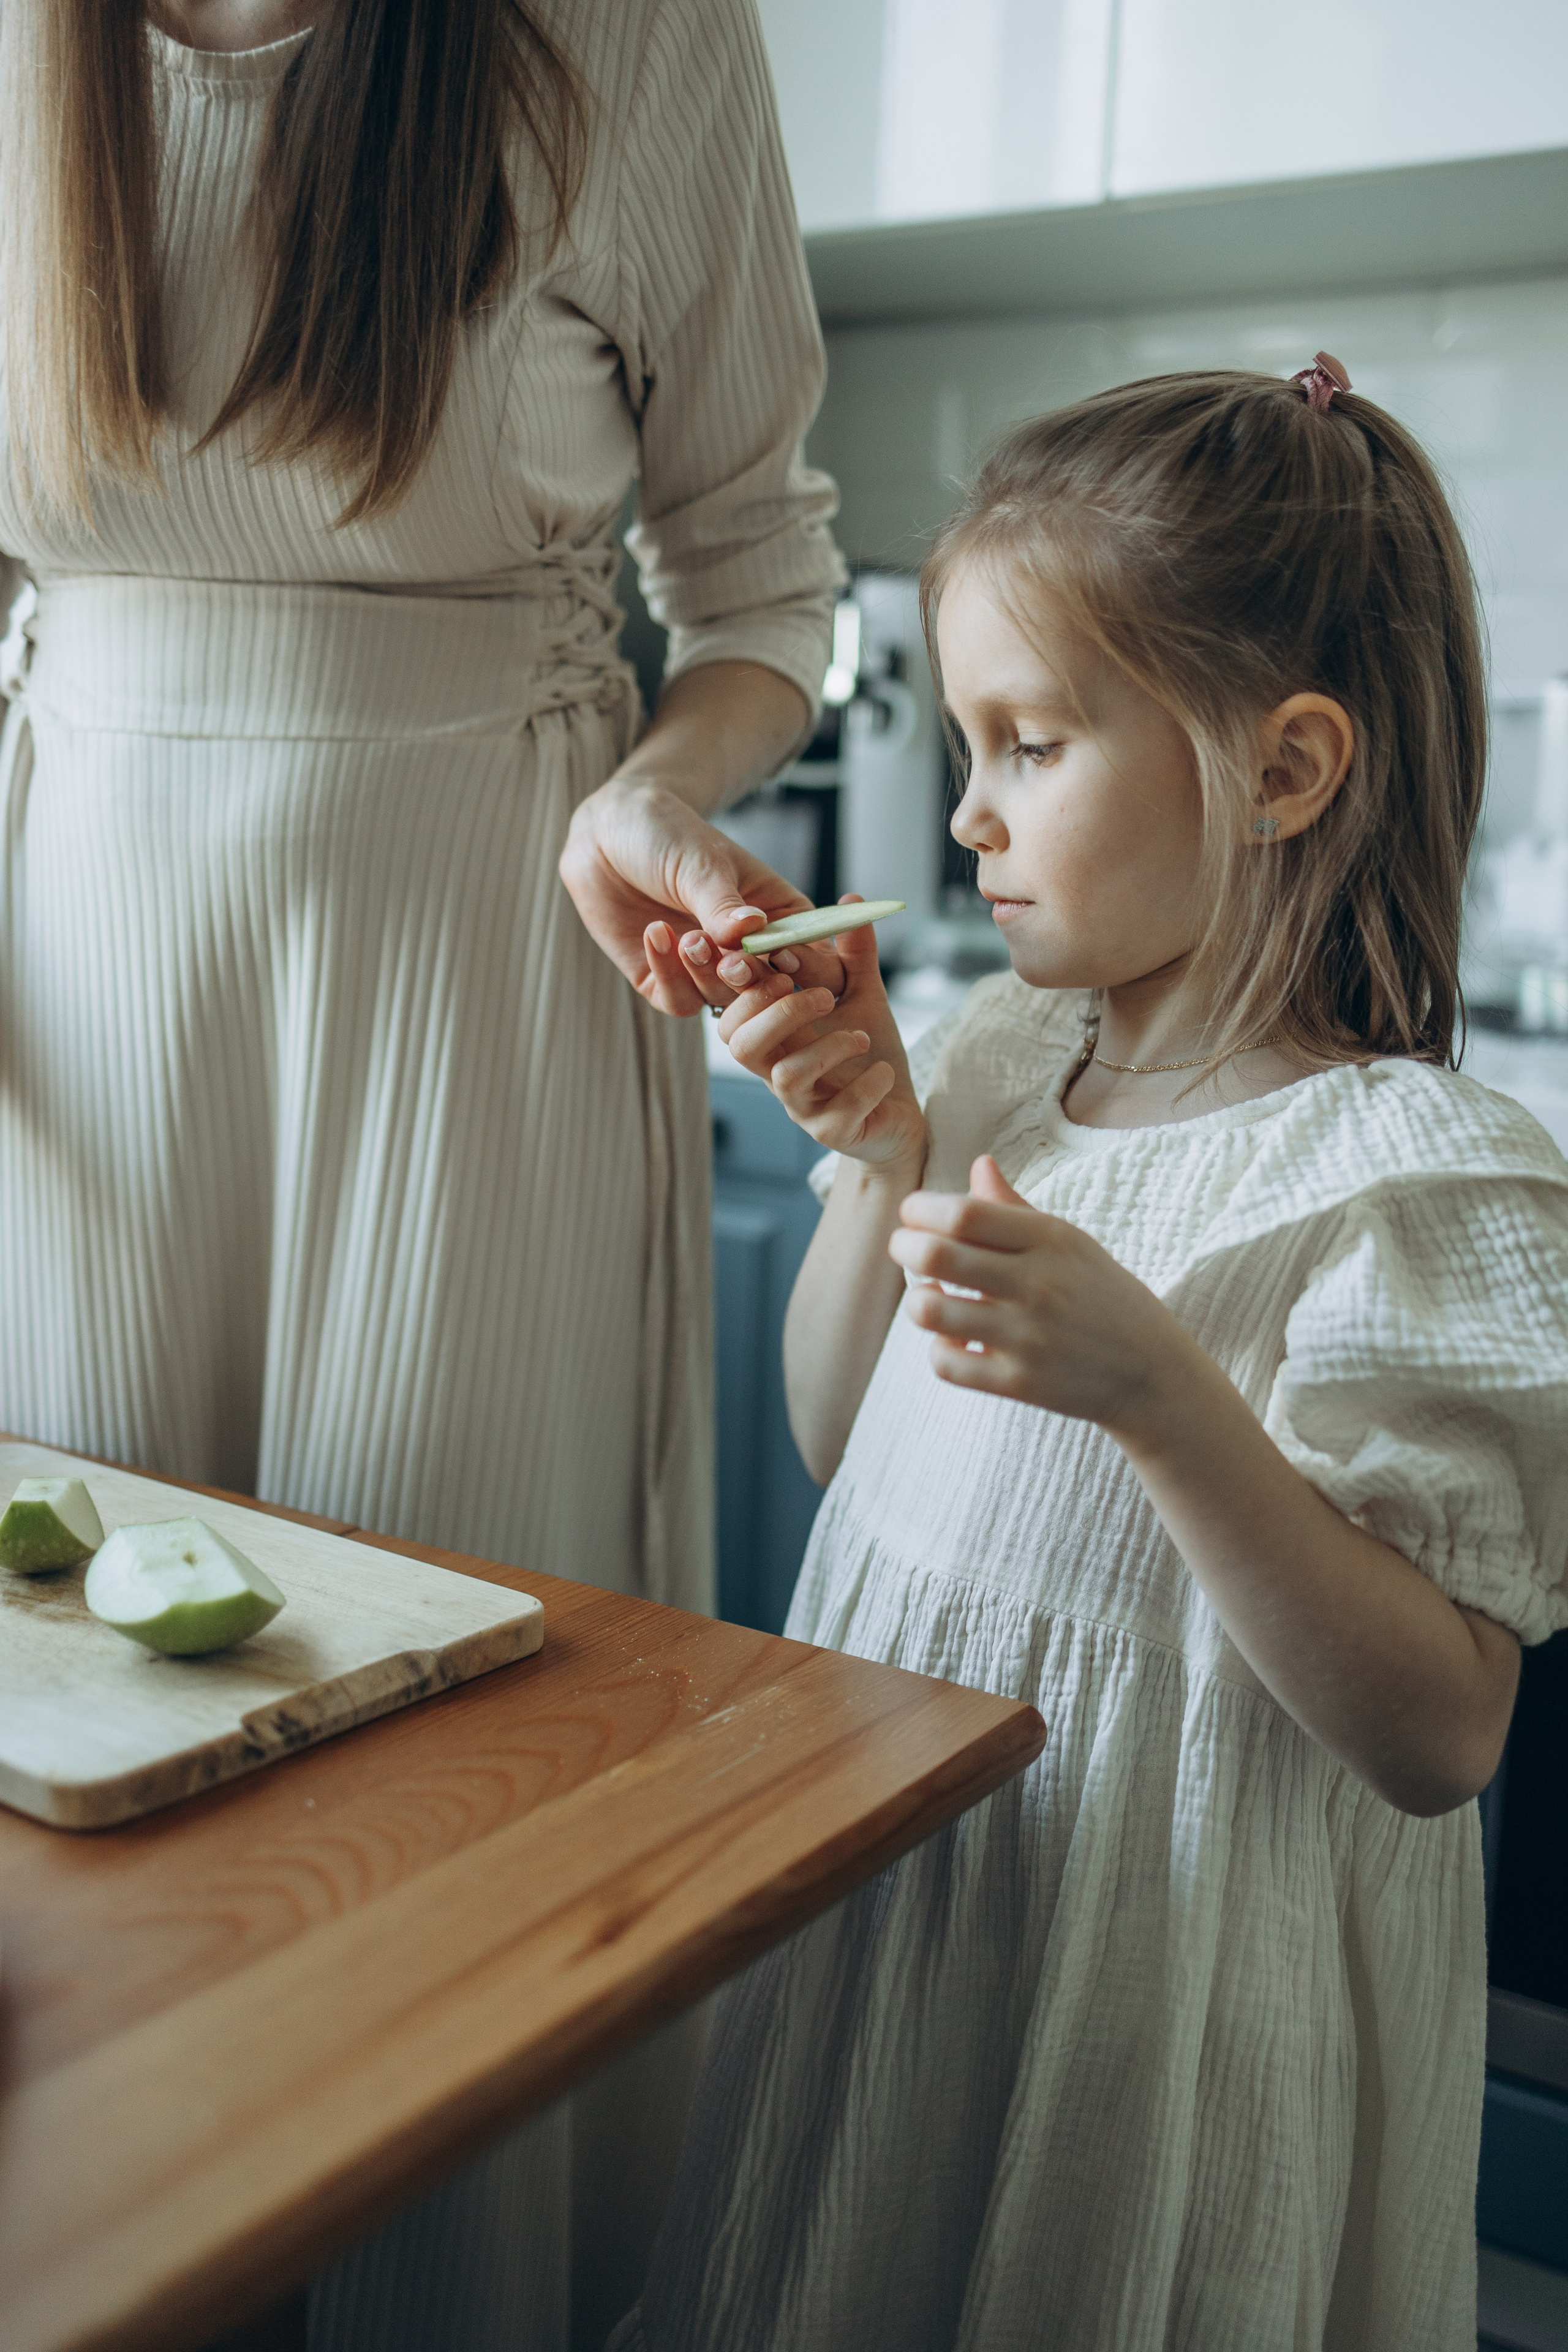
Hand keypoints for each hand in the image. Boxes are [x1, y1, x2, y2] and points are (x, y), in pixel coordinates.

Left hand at [559, 778, 845, 1015]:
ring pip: (722, 1000)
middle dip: (749, 978)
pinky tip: (655, 933)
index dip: (809, 965)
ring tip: (687, 937)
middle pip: (770, 990)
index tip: (785, 955)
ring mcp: (706, 968)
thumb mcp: (702, 863)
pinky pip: (678, 1000)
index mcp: (778, 915)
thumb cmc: (668, 834)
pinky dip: (669, 974)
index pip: (812, 955)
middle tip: (730, 960)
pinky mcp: (665, 980)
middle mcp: (747, 949)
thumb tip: (751, 931)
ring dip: (706, 973)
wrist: (606, 834)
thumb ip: (723, 905)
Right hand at [710, 905, 927, 1175]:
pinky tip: (882, 1073)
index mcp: (774, 1034)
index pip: (731, 1008)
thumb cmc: (870, 1053)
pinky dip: (864, 1087)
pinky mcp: (832, 1132)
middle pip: (740, 1043)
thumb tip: (852, 900)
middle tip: (824, 996)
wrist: (901, 1110)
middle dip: (779, 1011)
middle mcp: (777, 1069)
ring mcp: (802, 1105)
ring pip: (786, 1077)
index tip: (775, 957)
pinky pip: (836, 1114)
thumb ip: (853, 954)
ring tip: (863, 1037)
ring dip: (827, 1047)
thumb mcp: (863, 995)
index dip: (736, 984)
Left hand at [889, 1155, 1195, 1426]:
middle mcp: (1038, 1285)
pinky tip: (955, 1339)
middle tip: (904, 1247)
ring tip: (932, 1294)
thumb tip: (978, 1163)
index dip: (921, 1209)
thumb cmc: (1105, 1297)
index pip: (963, 1212)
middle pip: (936, 1254)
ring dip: (918, 1299)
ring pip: (930, 1310)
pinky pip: (945, 1363)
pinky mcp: (1020, 1383)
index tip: (914, 1214)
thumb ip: (1016, 1208)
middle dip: (903, 1246)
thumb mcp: (1072, 1243)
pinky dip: (939, 1349)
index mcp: (1050, 1240)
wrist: (1152, 1374)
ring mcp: (1027, 1337)